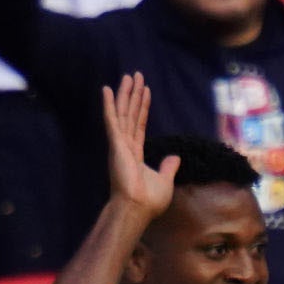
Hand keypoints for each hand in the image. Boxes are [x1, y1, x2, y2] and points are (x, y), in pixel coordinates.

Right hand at [99, 75, 176, 223]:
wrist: (138, 208)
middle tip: (136, 75)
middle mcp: (125, 146)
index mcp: (135, 153)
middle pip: (130, 114)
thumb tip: (175, 157)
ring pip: (123, 113)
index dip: (142, 107)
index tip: (145, 91)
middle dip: (133, 95)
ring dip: (126, 94)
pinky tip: (108, 89)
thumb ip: (168, 167)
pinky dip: (109, 104)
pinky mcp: (116, 145)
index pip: (139, 124)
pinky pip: (112, 120)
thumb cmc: (148, 200)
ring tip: (129, 76)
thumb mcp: (164, 180)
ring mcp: (119, 144)